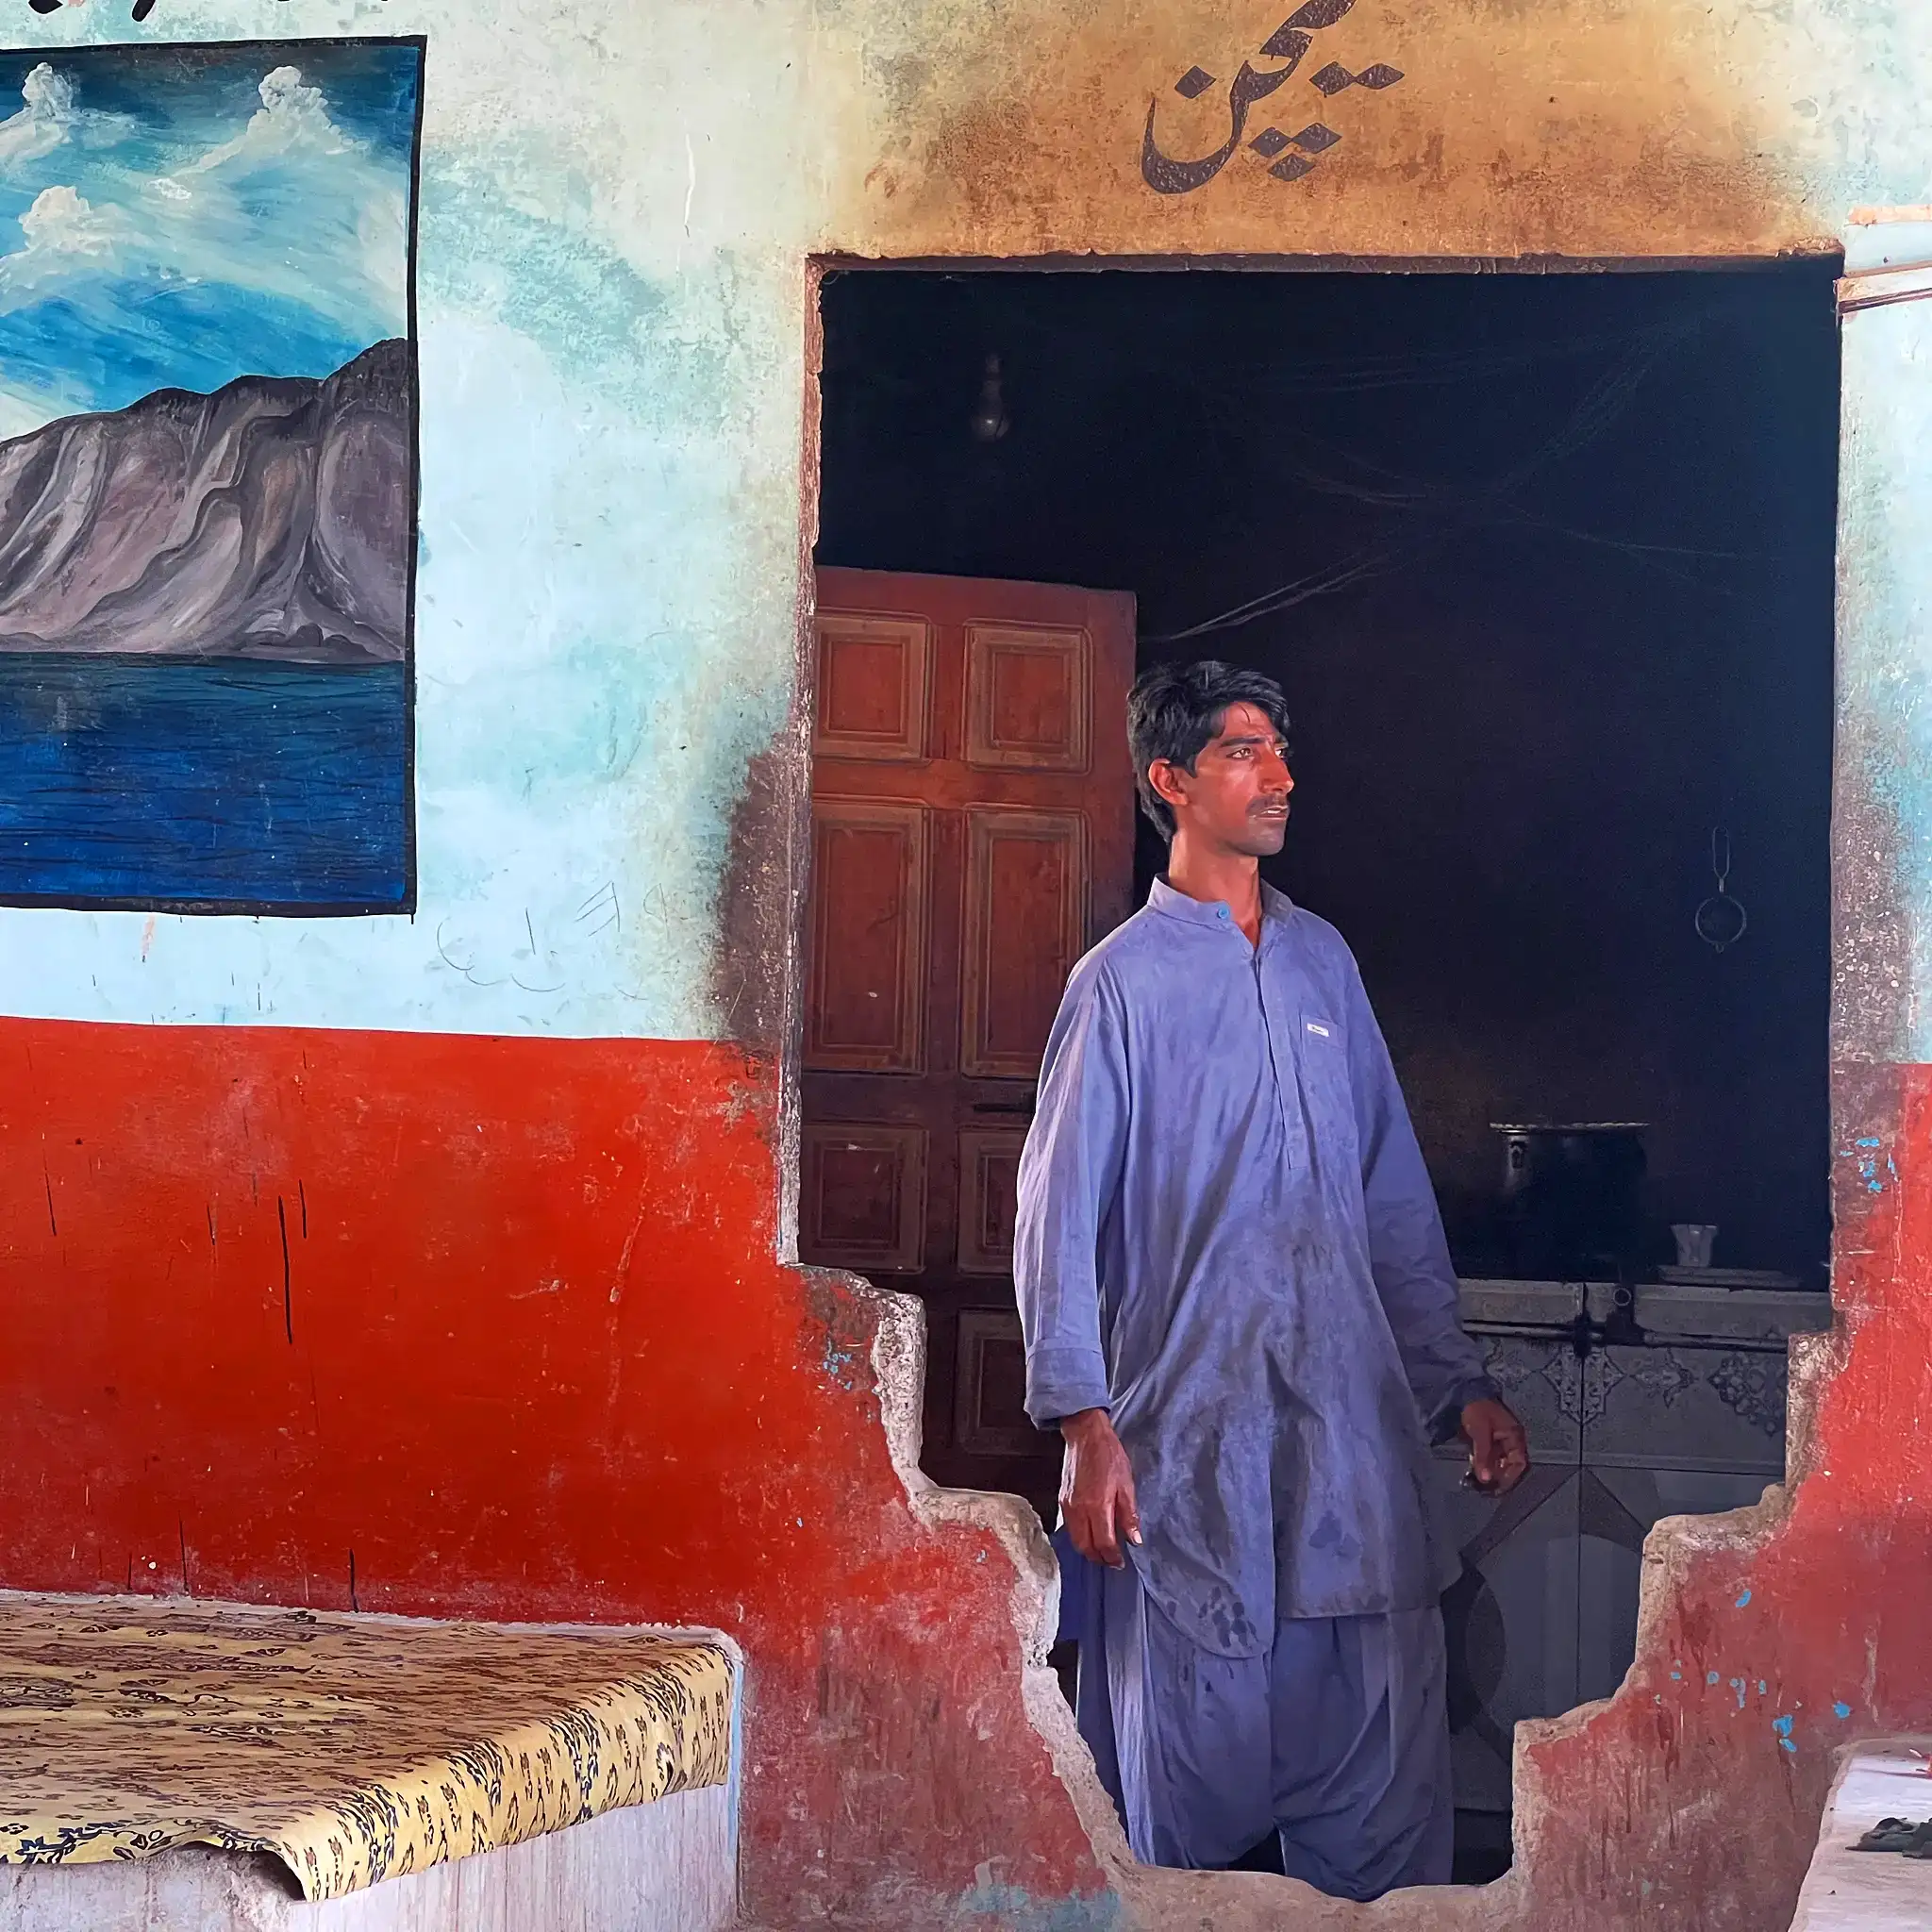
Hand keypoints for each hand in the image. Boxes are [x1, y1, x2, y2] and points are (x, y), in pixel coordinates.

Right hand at [1058, 1408, 1140, 1568]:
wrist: (1085, 1435)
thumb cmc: (1108, 1455)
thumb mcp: (1126, 1483)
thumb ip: (1129, 1514)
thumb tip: (1135, 1540)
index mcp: (1097, 1505)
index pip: (1103, 1543)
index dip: (1113, 1557)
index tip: (1121, 1562)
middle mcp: (1078, 1509)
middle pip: (1085, 1547)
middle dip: (1099, 1558)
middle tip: (1112, 1560)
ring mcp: (1067, 1506)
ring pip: (1075, 1540)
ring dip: (1089, 1550)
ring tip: (1104, 1550)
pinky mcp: (1062, 1501)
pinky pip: (1070, 1528)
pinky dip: (1080, 1537)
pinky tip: (1092, 1533)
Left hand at [1460, 1397, 1528, 1496]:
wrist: (1463, 1392)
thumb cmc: (1476, 1409)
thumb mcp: (1480, 1433)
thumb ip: (1483, 1456)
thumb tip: (1486, 1479)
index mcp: (1514, 1436)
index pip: (1519, 1463)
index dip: (1510, 1477)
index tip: (1498, 1488)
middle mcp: (1510, 1439)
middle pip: (1509, 1464)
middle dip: (1499, 1477)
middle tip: (1486, 1489)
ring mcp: (1499, 1439)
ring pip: (1498, 1462)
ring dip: (1490, 1472)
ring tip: (1478, 1483)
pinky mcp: (1488, 1440)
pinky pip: (1490, 1456)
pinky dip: (1483, 1464)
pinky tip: (1475, 1471)